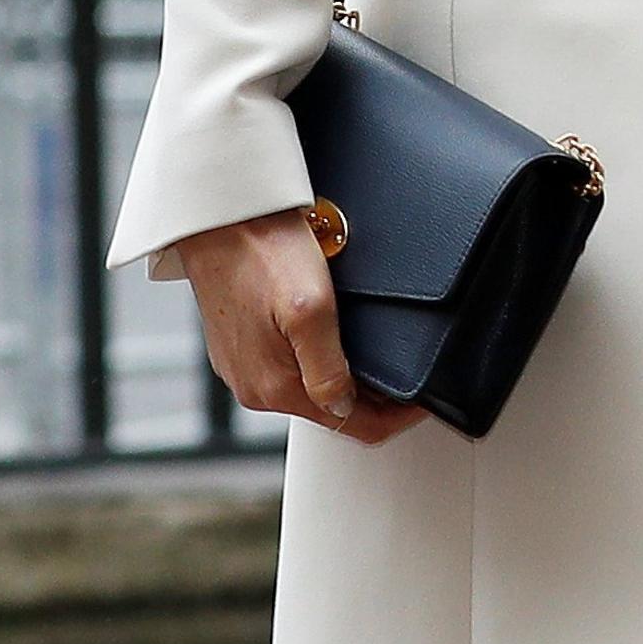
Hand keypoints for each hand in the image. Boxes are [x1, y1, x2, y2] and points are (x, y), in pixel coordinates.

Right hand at [178, 211, 425, 443]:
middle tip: (403, 373)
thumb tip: (345, 409)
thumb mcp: (311, 309)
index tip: (421, 400)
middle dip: (370, 398)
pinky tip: (330, 330)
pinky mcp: (239, 345)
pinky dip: (315, 356)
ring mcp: (244, 367)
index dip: (394, 417)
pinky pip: (288, 363)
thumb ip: (328, 369)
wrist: (220, 217)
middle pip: (330, 410)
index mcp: (275, 387)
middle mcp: (255, 386)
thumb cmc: (263, 252)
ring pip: (309, 386)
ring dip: (343, 375)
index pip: (351, 425)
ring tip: (373, 350)